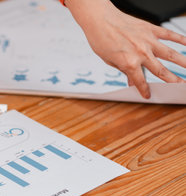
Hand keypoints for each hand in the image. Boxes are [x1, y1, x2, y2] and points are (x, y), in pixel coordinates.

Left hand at [66, 0, 185, 98]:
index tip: (148, 95)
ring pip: (170, 54)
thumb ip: (123, 71)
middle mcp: (141, 53)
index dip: (145, 90)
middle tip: (181, 86)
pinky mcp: (151, 29)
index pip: (140, 81)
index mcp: (129, 63)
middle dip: (172, 81)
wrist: (100, 19)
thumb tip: (131, 81)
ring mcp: (148, 41)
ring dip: (182, 62)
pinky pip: (169, 35)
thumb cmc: (101, 38)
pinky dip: (180, 39)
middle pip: (161, 71)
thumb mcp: (109, 61)